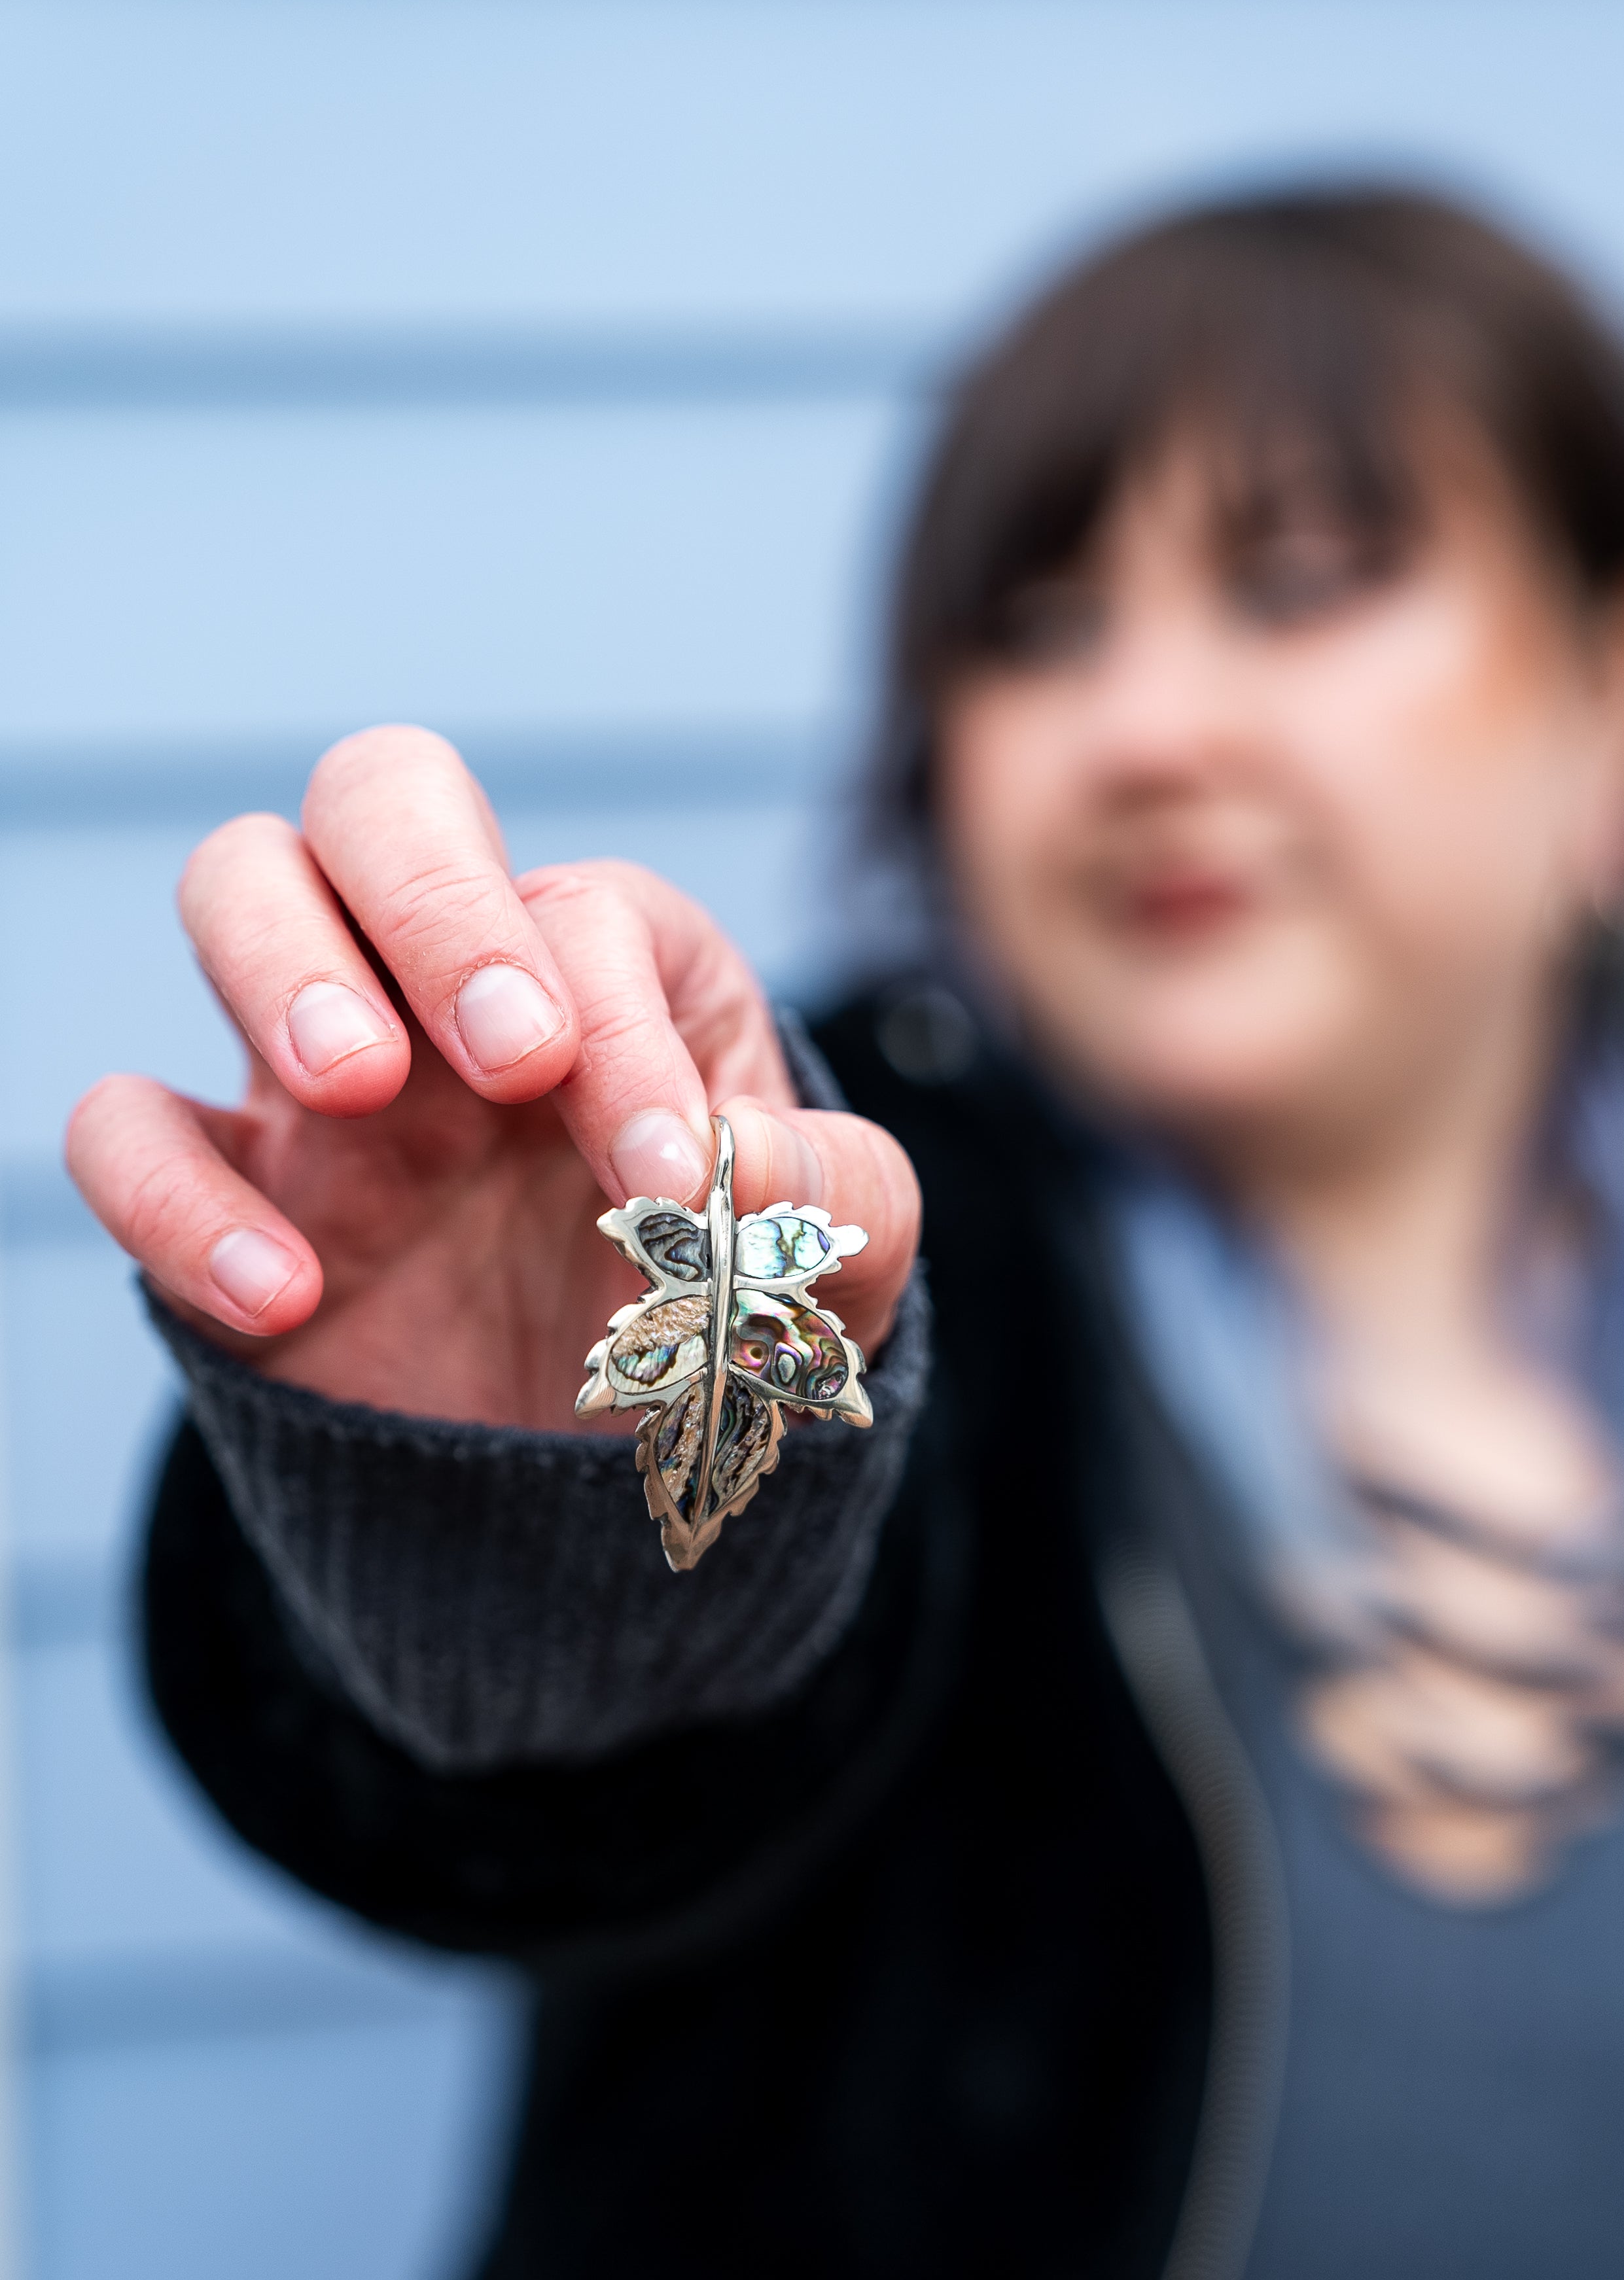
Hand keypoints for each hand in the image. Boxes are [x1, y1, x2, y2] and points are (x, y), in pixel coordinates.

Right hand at [65, 727, 920, 1432]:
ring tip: (358, 1086)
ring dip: (281, 960)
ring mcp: (325, 1078)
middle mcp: (456, 986)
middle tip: (511, 1056)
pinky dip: (173, 1193)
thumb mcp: (836, 1266)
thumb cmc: (730, 1328)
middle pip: (384, 794)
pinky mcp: (234, 1191)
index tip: (666, 1181)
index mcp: (614, 968)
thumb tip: (748, 1163)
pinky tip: (285, 1297)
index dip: (623, 1032)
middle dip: (438, 895)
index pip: (585, 916)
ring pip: (237, 884)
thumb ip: (839, 1200)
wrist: (619, 1485)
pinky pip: (127, 1127)